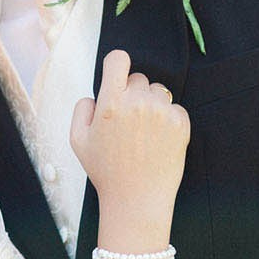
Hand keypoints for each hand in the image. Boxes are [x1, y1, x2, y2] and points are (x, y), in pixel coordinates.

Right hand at [71, 50, 189, 216]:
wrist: (137, 199)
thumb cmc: (106, 171)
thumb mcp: (78, 141)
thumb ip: (82, 109)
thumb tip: (95, 95)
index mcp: (110, 103)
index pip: (118, 59)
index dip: (116, 65)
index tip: (117, 76)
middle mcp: (137, 102)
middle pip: (138, 78)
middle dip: (132, 94)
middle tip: (128, 122)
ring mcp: (161, 112)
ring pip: (158, 91)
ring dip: (151, 104)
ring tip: (143, 133)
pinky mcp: (180, 123)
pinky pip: (175, 108)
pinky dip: (168, 119)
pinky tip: (157, 140)